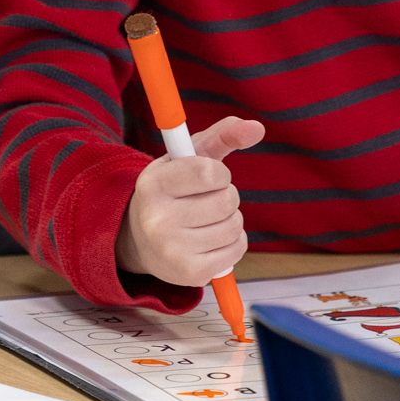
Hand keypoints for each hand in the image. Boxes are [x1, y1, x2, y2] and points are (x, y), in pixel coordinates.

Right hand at [116, 117, 263, 285]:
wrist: (142, 240)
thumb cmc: (172, 190)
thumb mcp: (187, 157)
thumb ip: (222, 135)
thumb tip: (257, 128)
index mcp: (152, 184)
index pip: (209, 173)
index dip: (219, 173)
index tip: (210, 177)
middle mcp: (157, 218)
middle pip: (226, 201)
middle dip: (227, 196)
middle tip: (208, 200)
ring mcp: (172, 249)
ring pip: (234, 226)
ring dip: (231, 219)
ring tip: (209, 220)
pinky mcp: (189, 273)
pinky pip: (236, 250)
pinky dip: (234, 242)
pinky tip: (214, 239)